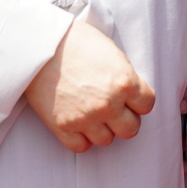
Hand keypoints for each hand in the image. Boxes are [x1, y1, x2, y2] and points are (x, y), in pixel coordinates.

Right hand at [24, 18, 156, 152]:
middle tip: (113, 109)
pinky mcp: (63, 126)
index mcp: (124, 81)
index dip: (139, 101)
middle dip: (124, 119)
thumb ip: (123, 75)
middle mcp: (108, 103)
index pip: (147, 105)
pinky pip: (81, 147)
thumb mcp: (110, 52)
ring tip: (92, 114)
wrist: (39, 44)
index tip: (131, 99)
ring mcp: (86, 117)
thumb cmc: (75, 40)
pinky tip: (77, 123)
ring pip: (106, 140)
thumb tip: (131, 91)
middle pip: (130, 129)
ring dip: (102, 129)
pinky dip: (80, 138)